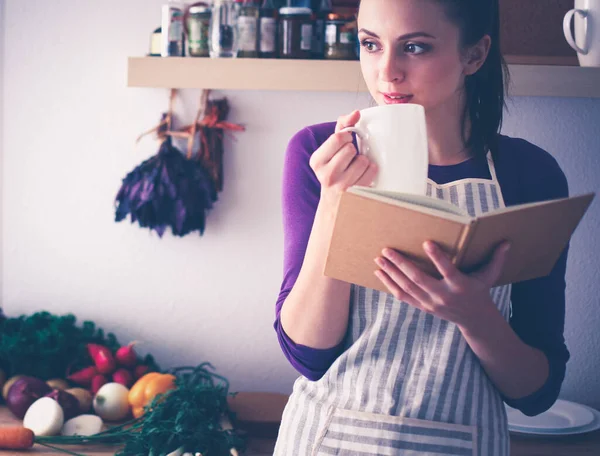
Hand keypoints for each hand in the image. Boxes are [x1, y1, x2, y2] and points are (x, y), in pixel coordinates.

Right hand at [310, 110, 377, 207]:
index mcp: (316, 161)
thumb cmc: (334, 169)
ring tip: (355, 167)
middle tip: (349, 159)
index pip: (338, 137)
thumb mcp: (332, 148)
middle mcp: (326, 175)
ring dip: (362, 161)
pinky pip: (371, 171)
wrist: (334, 201)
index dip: (346, 137)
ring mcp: (341, 186)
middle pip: (350, 148)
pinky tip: (362, 174)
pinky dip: (370, 170)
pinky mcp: (356, 194)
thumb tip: (355, 113)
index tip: (344, 143)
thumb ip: (342, 126)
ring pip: (362, 160)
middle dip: (353, 150)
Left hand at [373, 241, 510, 328]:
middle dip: (401, 264)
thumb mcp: (489, 277)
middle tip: (387, 250)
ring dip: (391, 273)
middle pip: (418, 279)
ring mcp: (430, 303)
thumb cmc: (480, 291)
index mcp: (460, 285)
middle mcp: (443, 295)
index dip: (437, 257)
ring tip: (379, 259)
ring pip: (406, 287)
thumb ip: (496, 259)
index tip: (426, 243)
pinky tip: (380, 273)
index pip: (447, 270)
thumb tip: (507, 242)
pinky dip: (389, 285)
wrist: (474, 320)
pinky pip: (402, 296)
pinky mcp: (422, 307)